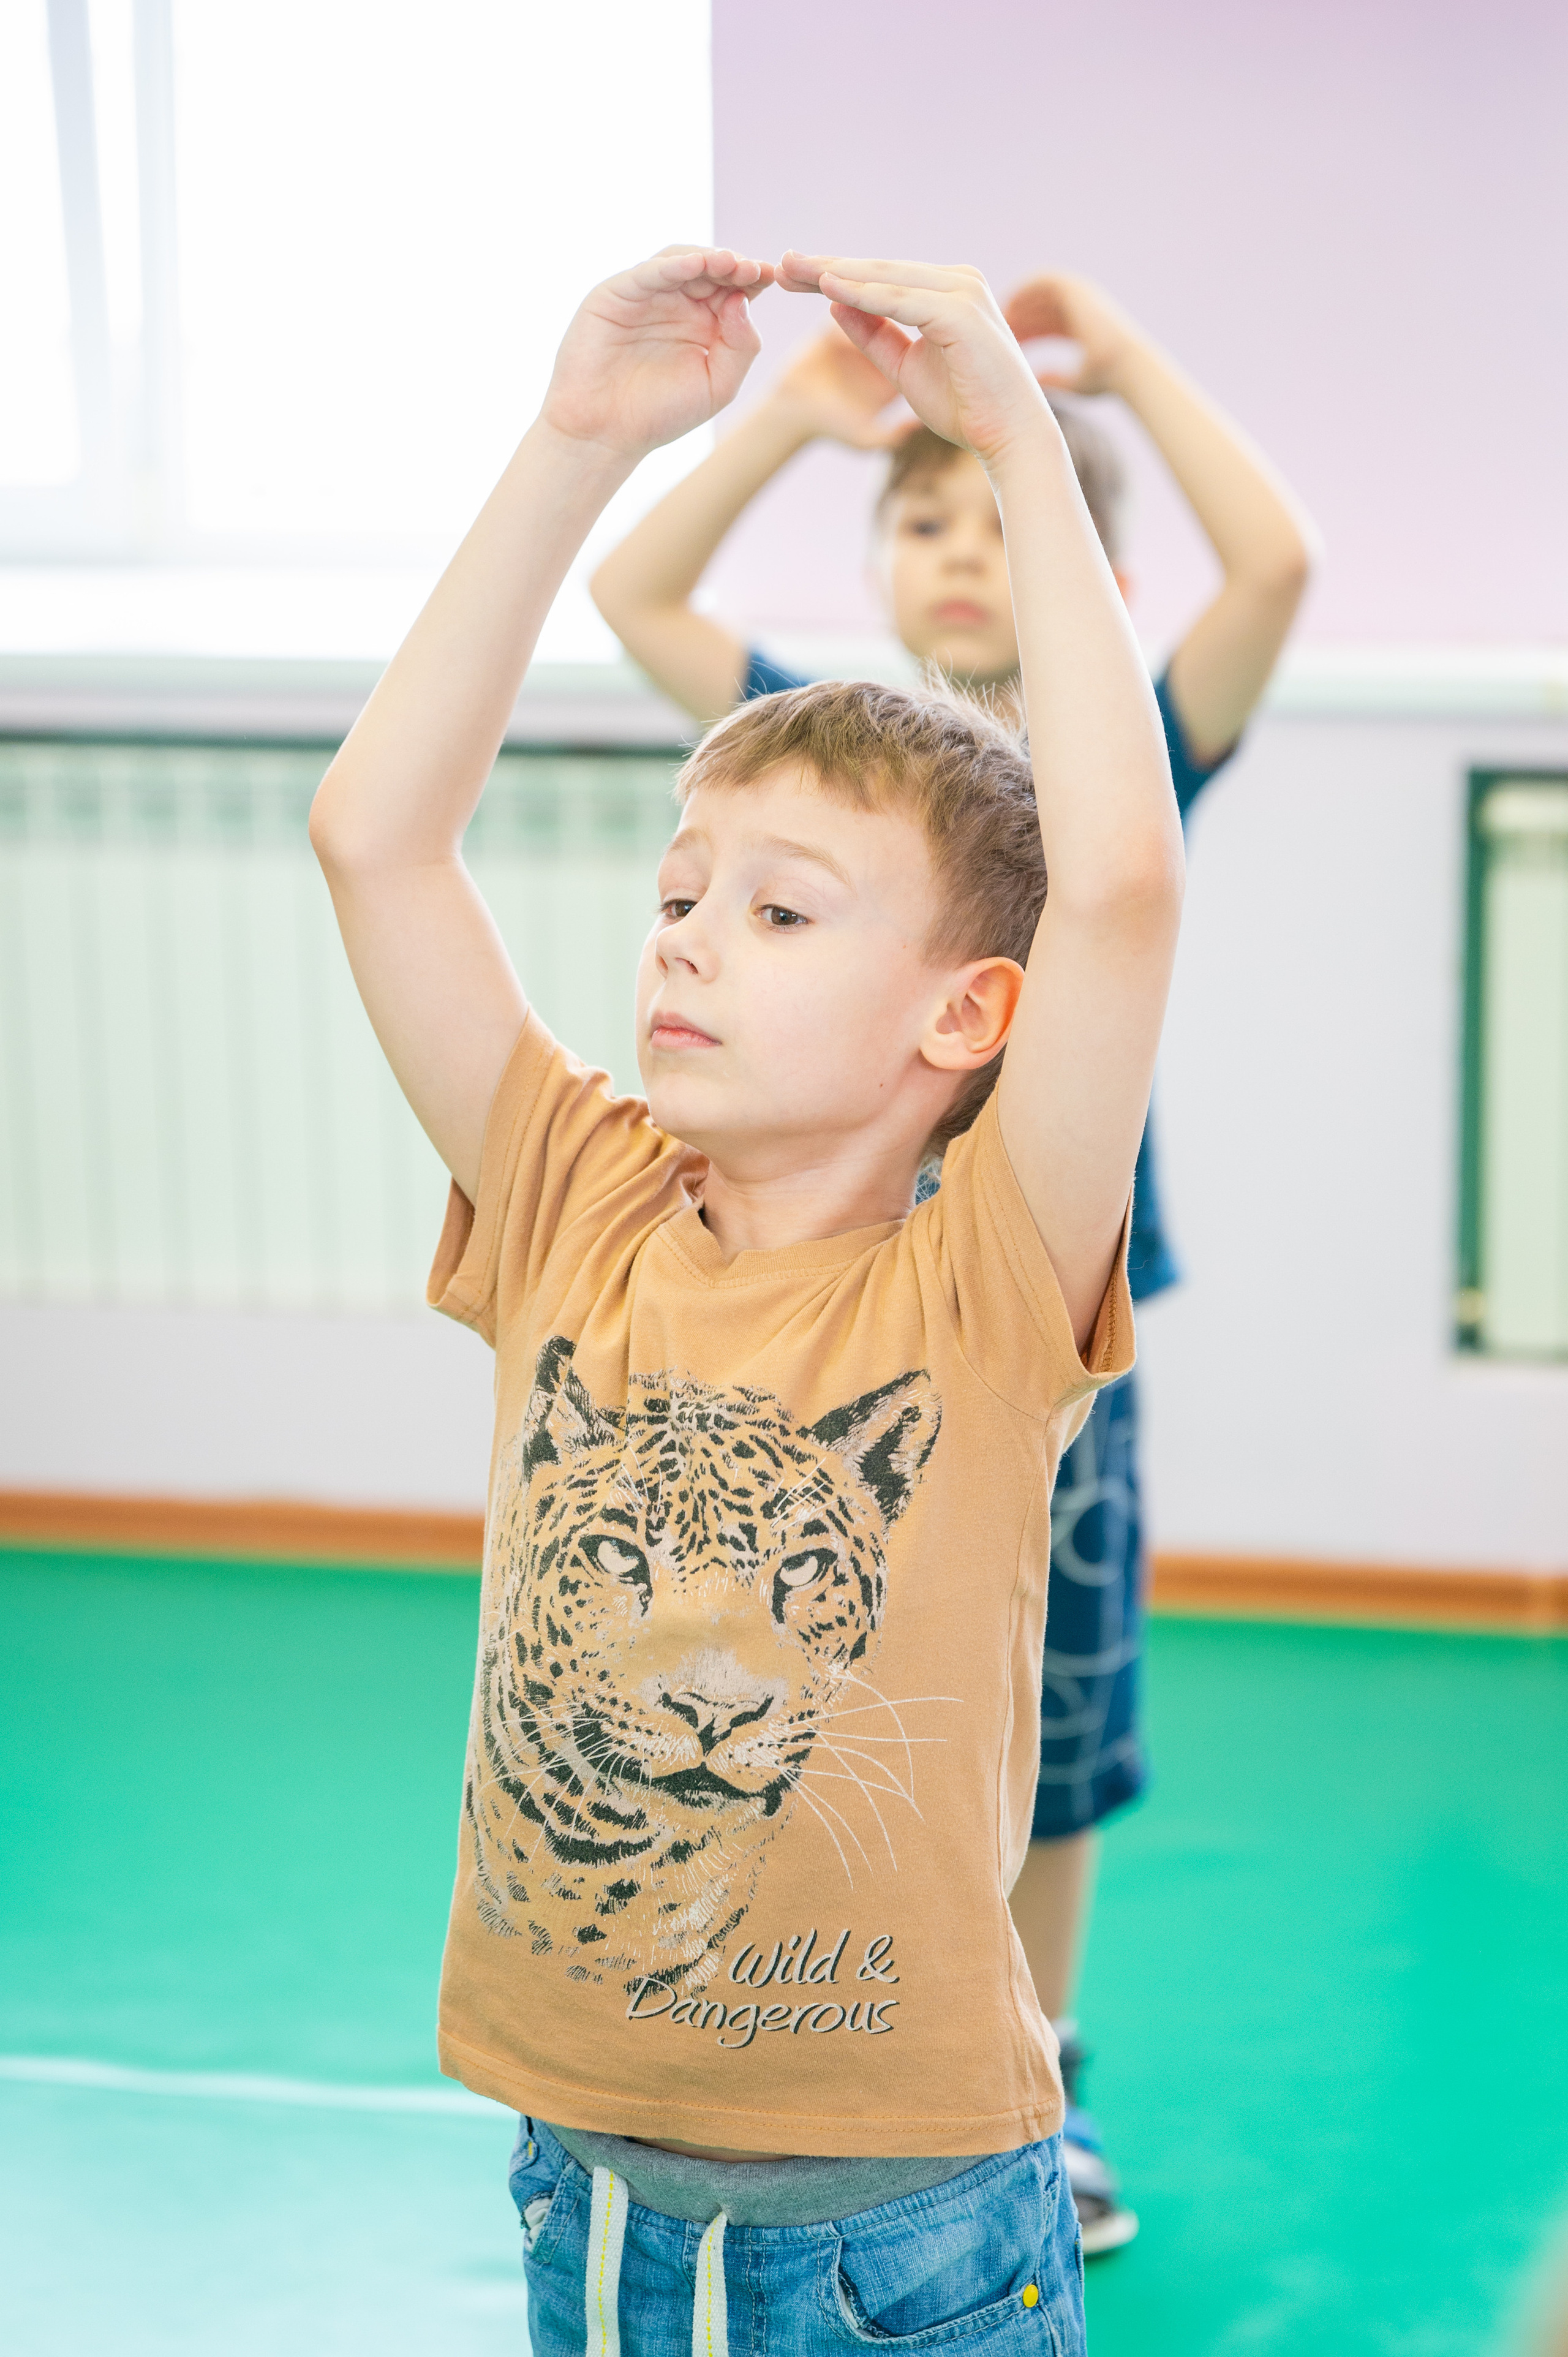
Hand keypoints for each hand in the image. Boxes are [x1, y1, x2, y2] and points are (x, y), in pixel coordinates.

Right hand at [541, 247, 773, 461]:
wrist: (605, 435)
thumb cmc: (659, 415)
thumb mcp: (717, 385)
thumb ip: (740, 347)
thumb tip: (743, 299)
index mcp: (703, 321)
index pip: (733, 289)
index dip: (754, 279)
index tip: (778, 277)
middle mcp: (675, 302)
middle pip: (710, 269)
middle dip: (735, 266)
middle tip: (758, 269)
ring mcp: (645, 295)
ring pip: (680, 262)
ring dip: (707, 258)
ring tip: (733, 262)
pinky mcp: (615, 294)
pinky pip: (648, 273)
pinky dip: (673, 266)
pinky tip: (697, 264)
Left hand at [778, 252, 1045, 467]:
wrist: (1009, 437)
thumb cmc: (965, 407)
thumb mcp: (904, 368)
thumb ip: (875, 336)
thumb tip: (835, 305)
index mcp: (946, 292)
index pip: (881, 277)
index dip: (834, 275)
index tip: (792, 276)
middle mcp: (958, 281)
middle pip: (879, 269)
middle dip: (827, 266)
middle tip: (781, 263)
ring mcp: (962, 292)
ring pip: (886, 277)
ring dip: (836, 272)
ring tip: (792, 270)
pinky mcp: (960, 312)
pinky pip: (900, 299)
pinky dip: (863, 293)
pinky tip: (827, 287)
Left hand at [1001, 273, 1143, 396]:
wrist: (1124, 362)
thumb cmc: (1105, 378)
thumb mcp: (1076, 383)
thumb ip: (1056, 379)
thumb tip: (1036, 379)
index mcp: (1081, 328)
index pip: (1046, 327)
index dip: (1027, 333)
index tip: (1008, 344)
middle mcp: (1081, 309)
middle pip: (1040, 310)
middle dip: (1019, 319)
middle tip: (996, 330)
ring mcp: (1079, 296)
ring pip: (1040, 294)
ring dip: (1019, 303)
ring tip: (999, 317)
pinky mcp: (1075, 288)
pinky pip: (1042, 281)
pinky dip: (1024, 289)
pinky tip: (1009, 305)